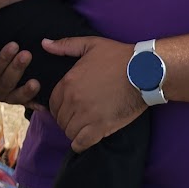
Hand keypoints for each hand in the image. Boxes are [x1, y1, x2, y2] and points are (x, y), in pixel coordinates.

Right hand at [0, 42, 42, 109]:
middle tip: (25, 55)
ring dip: (24, 89)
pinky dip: (33, 103)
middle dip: (13, 68)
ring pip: (12, 94)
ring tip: (35, 83)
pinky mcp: (15, 98)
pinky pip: (24, 102)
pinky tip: (42, 105)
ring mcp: (2, 94)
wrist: (3, 55)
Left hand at [43, 37, 144, 151]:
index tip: (70, 107)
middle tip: (79, 117)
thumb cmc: (118, 56)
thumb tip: (44, 43)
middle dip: (67, 119)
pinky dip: (81, 144)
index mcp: (68, 82)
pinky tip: (86, 139)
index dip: (60, 107)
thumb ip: (65, 45)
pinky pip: (81, 143)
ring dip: (74, 131)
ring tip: (84, 127)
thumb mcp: (90, 44)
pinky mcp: (101, 127)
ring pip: (69, 132)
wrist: (144, 71)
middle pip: (60, 119)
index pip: (53, 104)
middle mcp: (74, 100)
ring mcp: (86, 115)